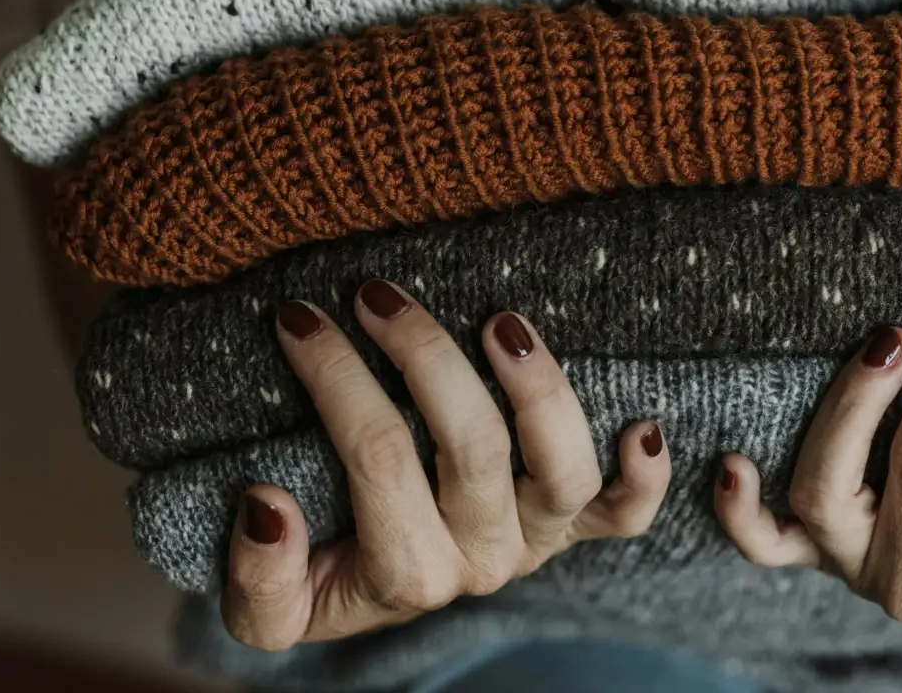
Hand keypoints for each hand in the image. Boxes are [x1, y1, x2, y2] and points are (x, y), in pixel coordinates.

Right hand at [222, 280, 671, 648]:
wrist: (366, 596)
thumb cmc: (316, 575)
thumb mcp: (267, 608)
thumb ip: (257, 578)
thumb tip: (267, 505)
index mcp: (405, 573)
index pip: (375, 456)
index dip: (337, 378)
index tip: (300, 317)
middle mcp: (482, 558)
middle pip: (470, 447)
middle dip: (421, 355)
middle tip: (375, 293)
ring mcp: (538, 538)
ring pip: (561, 469)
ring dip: (537, 389)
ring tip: (497, 321)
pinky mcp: (577, 523)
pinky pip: (627, 512)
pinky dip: (644, 475)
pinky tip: (643, 425)